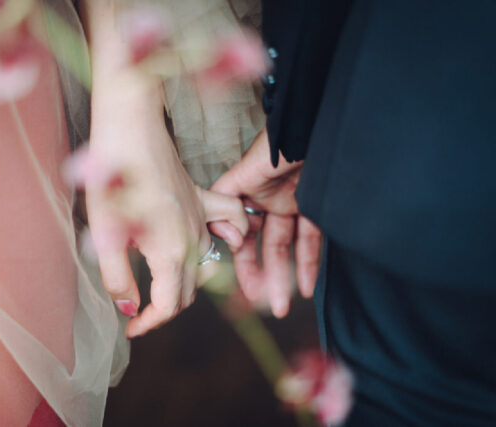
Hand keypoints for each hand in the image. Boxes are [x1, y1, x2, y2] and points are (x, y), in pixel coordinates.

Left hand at [87, 102, 247, 337]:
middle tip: (138, 314)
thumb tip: (129, 309)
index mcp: (171, 251)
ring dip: (185, 284)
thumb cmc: (112, 175)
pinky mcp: (203, 197)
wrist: (130, 126)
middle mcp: (194, 238)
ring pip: (206, 265)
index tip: (130, 330)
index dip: (149, 324)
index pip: (167, 306)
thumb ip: (118, 277)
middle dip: (164, 310)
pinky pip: (230, 223)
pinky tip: (219, 242)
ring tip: (159, 288)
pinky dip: (229, 238)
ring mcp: (203, 217)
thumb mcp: (105, 233)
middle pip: (187, 291)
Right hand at [209, 129, 321, 317]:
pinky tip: (308, 286)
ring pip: (287, 246)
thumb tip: (213, 231)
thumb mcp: (246, 172)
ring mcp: (293, 203)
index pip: (240, 234)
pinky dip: (310, 262)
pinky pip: (312, 238)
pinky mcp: (316, 204)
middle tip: (267, 305)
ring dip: (287, 275)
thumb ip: (226, 200)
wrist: (314, 126)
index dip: (242, 262)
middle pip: (264, 245)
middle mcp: (268, 200)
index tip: (244, 290)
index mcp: (246, 192)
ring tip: (285, 305)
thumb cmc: (280, 142)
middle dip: (264, 276)